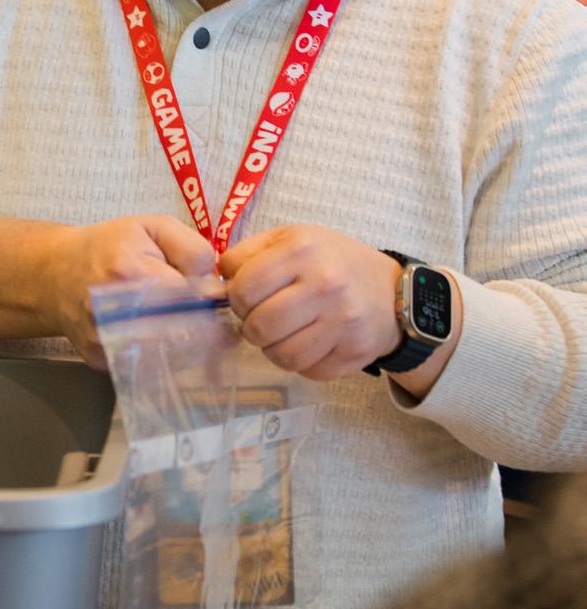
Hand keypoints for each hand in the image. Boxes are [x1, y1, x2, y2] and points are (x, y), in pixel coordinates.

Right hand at [47, 215, 215, 368]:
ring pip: (169, 358)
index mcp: (130, 272)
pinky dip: (162, 356)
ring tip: (185, 325)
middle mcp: (115, 312)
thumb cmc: (110, 245)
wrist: (57, 273)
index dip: (208, 298)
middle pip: (183, 334)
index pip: (190, 298)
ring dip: (187, 345)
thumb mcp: (153, 227)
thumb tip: (214, 285)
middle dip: (203, 327)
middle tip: (207, 316)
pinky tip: (160, 338)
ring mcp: (106, 342)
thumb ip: (191, 248)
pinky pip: (147, 367)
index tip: (215, 297)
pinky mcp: (102, 361)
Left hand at [220, 224, 401, 379]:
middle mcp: (324, 284)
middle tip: (262, 319)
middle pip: (259, 327)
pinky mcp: (353, 353)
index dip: (236, 299)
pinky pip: (306, 370)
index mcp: (302, 250)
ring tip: (283, 332)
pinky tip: (308, 342)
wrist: (392, 292)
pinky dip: (300, 362)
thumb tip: (215, 282)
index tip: (246, 298)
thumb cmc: (331, 261)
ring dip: (273, 348)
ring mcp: (342, 322)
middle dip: (252, 327)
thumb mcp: (292, 238)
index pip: (243, 289)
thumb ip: (249, 254)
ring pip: (280, 356)